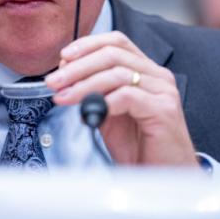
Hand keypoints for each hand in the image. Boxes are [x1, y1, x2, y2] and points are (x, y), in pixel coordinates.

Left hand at [46, 31, 196, 166]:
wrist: (160, 176)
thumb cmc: (138, 146)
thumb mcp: (110, 113)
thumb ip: (95, 92)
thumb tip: (67, 75)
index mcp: (146, 71)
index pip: (117, 42)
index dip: (87, 45)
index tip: (63, 58)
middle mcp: (157, 76)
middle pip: (113, 54)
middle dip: (78, 66)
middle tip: (55, 80)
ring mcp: (163, 91)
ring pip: (118, 73)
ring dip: (84, 84)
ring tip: (64, 96)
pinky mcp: (164, 110)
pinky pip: (128, 96)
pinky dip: (104, 101)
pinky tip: (89, 112)